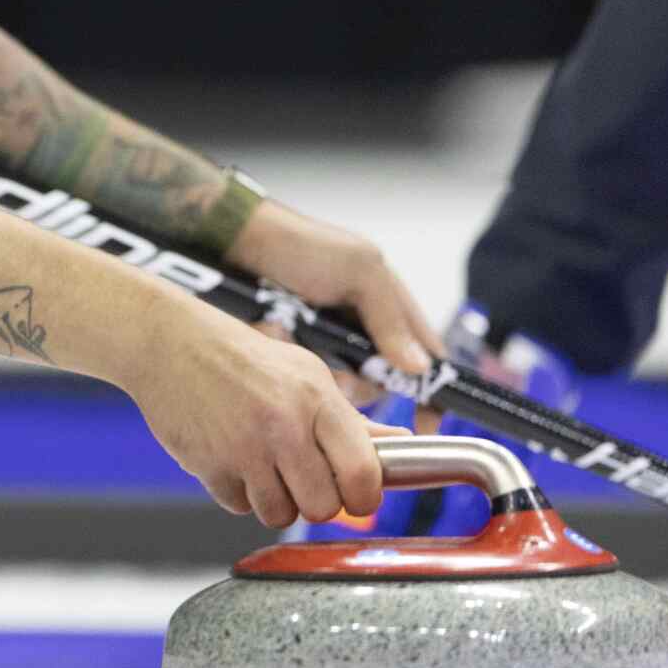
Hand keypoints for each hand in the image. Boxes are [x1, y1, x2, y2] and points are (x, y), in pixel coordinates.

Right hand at [126, 300, 410, 527]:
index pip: (362, 475)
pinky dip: (238, 493)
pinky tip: (231, 459)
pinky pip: (238, 506)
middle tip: (302, 479)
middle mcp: (282, 425)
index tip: (355, 494)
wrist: (167, 342)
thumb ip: (351, 418)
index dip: (364, 496)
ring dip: (275, 500)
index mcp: (315, 398)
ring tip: (263, 466)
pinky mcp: (207, 465)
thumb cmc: (239, 355)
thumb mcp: (304, 372)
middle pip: (322, 507)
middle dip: (315, 501)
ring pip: (279, 514)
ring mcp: (242, 448)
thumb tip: (400, 445)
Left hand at [226, 198, 445, 400]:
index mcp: (390, 308)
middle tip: (338, 371)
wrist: (236, 241)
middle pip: (379, 383)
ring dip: (322, 370)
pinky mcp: (294, 351)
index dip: (431, 394)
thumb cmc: (302, 246)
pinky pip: (302, 374)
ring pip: (339, 383)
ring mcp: (327, 343)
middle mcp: (362, 331)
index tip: (424, 426)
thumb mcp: (357, 271)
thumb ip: (389, 318)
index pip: (427, 361)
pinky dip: (290, 356)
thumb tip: (420, 369)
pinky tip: (274, 334)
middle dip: (359, 382)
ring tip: (295, 337)